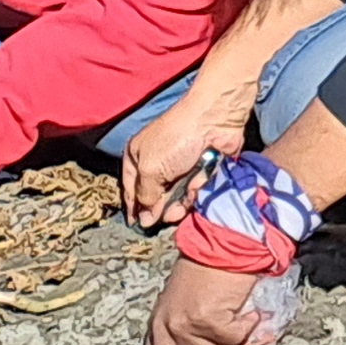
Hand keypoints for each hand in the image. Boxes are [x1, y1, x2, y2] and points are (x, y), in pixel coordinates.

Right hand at [121, 87, 243, 228]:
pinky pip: (195, 189)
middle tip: (168, 215)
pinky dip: (197, 190)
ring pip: (177, 195)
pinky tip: (200, 185)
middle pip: (155, 196)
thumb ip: (145, 195)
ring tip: (185, 201)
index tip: (137, 224)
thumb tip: (145, 219)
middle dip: (162, 208)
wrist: (215, 119)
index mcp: (137, 156)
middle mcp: (156, 161)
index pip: (130, 188)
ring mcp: (180, 166)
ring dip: (181, 202)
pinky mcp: (201, 169)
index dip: (134, 207)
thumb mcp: (150, 169)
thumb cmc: (176, 140)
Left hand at [130, 257, 268, 344]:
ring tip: (254, 318)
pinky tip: (255, 310)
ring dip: (241, 339)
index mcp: (161, 322)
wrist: (230, 238)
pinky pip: (232, 338)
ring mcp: (182, 324)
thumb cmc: (218, 263)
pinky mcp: (202, 318)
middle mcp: (165, 326)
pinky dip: (250, 326)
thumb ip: (193, 327)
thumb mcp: (194, 298)